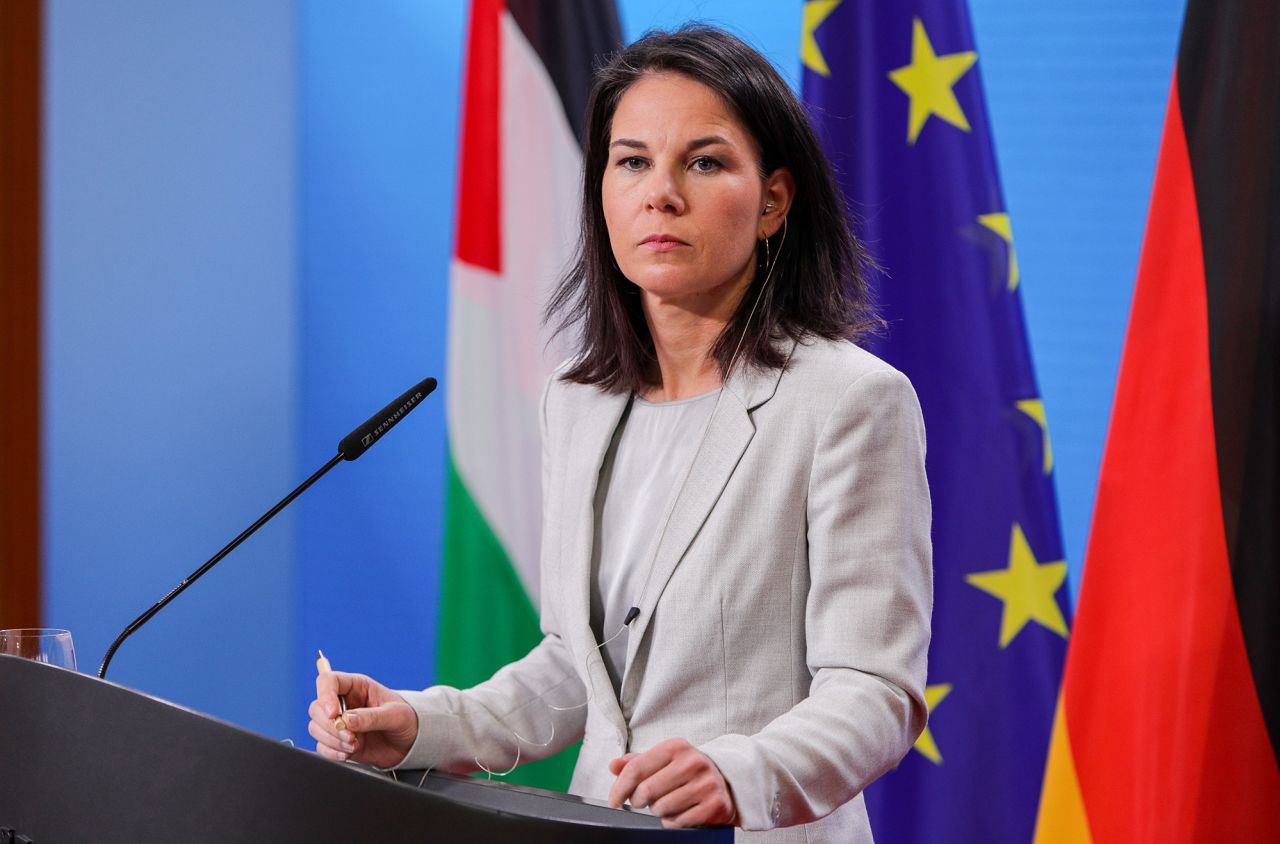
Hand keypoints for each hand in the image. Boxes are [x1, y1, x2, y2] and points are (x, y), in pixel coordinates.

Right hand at [308, 670, 417, 768]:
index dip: (325, 695)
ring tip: (354, 745)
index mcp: (357, 686)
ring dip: (332, 740)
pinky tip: (348, 753)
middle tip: (350, 736)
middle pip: (316, 707)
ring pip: (316, 728)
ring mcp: (339, 723)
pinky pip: (322, 747)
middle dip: (329, 725)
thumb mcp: (395, 715)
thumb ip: (371, 717)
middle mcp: (344, 703)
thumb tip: (347, 720)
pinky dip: (331, 752)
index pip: (328, 681)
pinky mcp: (338, 742)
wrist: (411, 744)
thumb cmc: (406, 720)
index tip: (333, 714)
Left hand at [607, 738, 736, 827]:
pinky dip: (672, 822)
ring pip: (661, 808)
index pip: (636, 768)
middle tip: (644, 801)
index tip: (614, 801)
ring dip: (658, 811)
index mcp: (676, 747)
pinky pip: (678, 822)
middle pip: (647, 791)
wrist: (726, 782)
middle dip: (639, 801)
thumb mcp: (664, 760)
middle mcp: (693, 762)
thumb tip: (613, 765)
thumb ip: (637, 762)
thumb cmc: (687, 772)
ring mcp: (705, 784)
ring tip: (666, 804)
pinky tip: (679, 812)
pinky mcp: (714, 805)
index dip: (620, 787)